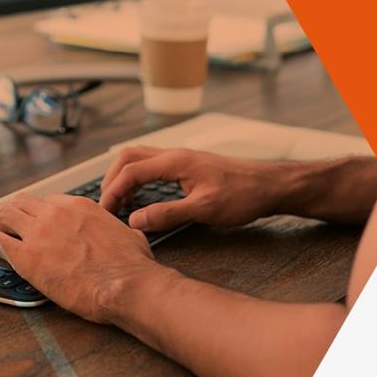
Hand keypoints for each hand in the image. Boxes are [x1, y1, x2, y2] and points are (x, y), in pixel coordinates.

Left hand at [0, 193, 162, 322]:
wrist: (125, 285)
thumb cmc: (131, 266)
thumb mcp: (128, 235)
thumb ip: (116, 231)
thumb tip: (124, 234)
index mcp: (78, 206)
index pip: (48, 202)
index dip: (42, 216)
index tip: (40, 228)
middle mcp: (55, 213)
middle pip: (21, 202)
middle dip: (16, 216)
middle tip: (15, 231)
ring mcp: (38, 233)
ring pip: (5, 215)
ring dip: (3, 227)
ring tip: (5, 241)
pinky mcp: (26, 257)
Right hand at [99, 146, 292, 231]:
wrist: (271, 186)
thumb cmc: (243, 195)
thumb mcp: (205, 209)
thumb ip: (168, 214)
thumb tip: (135, 220)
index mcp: (175, 162)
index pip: (130, 171)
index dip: (112, 191)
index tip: (105, 212)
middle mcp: (174, 156)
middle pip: (128, 157)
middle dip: (112, 180)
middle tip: (107, 205)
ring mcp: (180, 159)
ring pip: (139, 159)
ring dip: (123, 178)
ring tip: (118, 202)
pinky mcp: (187, 167)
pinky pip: (151, 167)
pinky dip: (138, 179)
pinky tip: (140, 197)